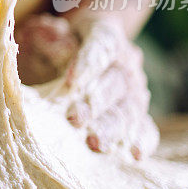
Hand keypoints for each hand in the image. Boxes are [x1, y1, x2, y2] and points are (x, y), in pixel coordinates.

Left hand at [16, 13, 158, 159]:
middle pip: (117, 80)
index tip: (70, 81)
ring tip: (95, 143)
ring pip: (129, 108)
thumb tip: (61, 43)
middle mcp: (125, 61)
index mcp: (105, 34)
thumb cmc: (51, 42)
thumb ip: (47, 36)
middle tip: (74, 119)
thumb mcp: (41, 34)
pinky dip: (142, 141)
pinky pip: (146, 127)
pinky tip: (133, 154)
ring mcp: (134, 89)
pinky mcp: (135, 114)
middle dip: (96, 102)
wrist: (70, 50)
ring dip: (113, 127)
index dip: (88, 61)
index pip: (103, 42)